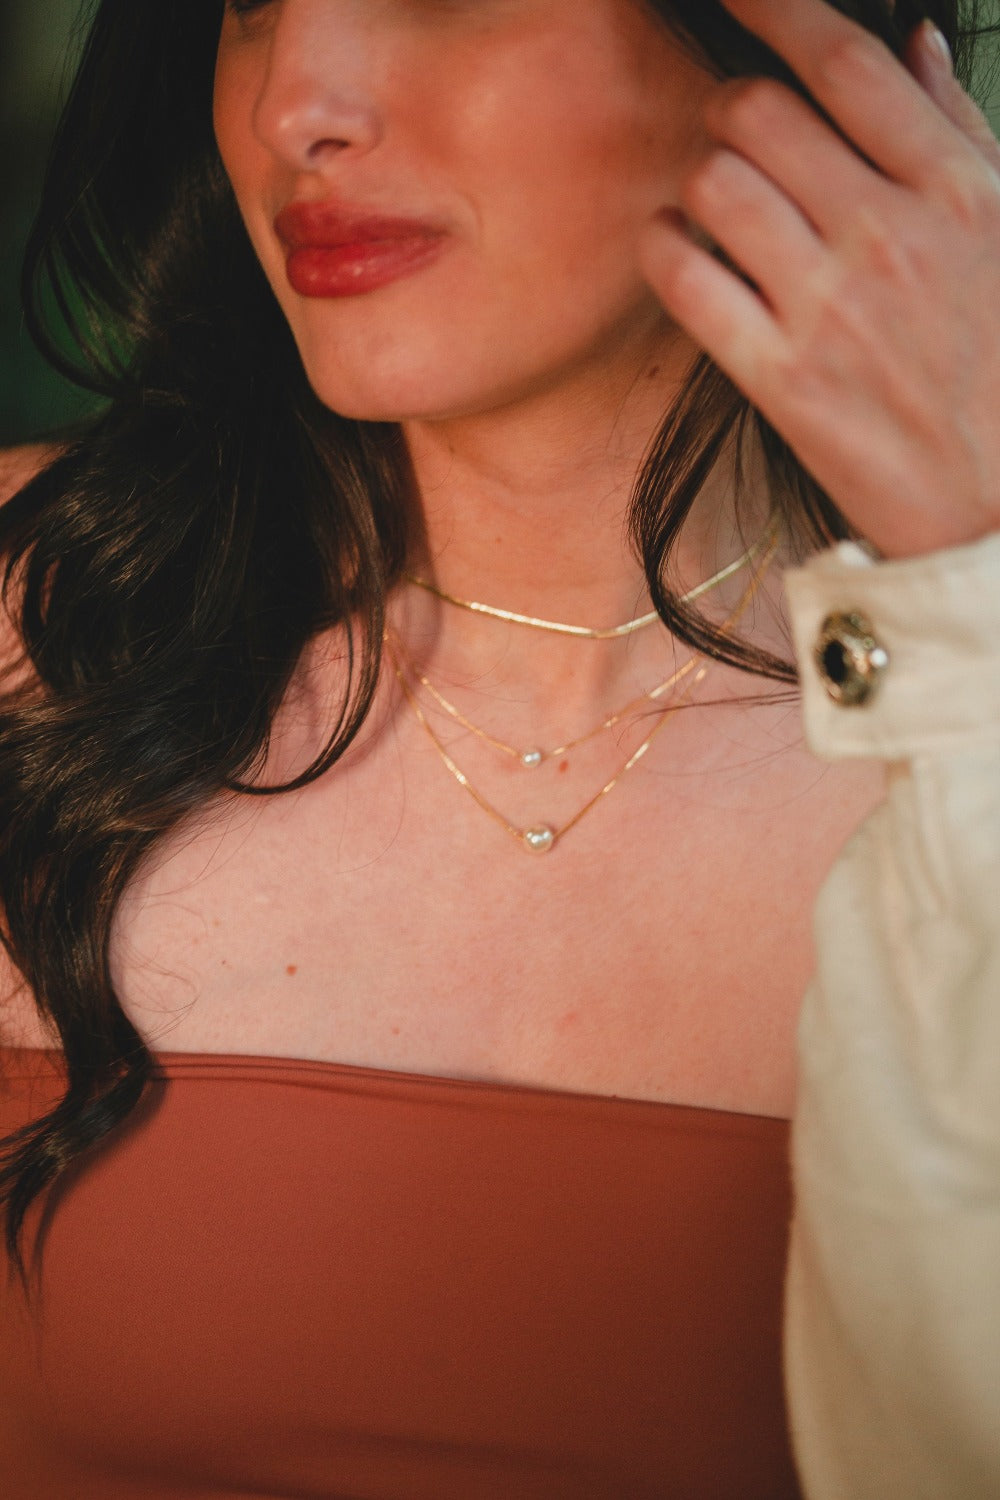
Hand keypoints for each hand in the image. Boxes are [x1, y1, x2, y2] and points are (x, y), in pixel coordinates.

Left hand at [640, 0, 999, 558]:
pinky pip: (686, 282)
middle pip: (759, 114)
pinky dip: (665, 251)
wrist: (994, 499)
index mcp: (954, 190)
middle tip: (734, 135)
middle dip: (730, 109)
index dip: (775, 10)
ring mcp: (829, 310)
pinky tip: (678, 253)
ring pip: (715, 186)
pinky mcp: (780, 380)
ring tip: (716, 206)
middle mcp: (888, 237)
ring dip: (699, 181)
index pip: (847, 63)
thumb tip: (911, 46)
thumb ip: (954, 134)